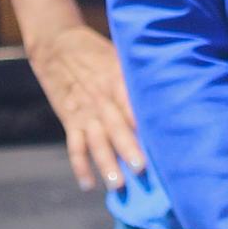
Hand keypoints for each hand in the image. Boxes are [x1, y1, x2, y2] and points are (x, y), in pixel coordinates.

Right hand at [11, 0, 147, 190]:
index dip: (146, 122)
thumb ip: (137, 76)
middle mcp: (101, 99)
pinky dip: (80, 166)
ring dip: (106, 164)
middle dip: (128, 148)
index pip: (133, 104)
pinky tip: (88, 185)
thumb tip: (171, 89)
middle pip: (116, 127)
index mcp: (116, 80)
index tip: (163, 140)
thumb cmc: (96, 50)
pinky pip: (74, 146)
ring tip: (117, 185)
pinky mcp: (70, 120)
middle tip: (142, 169)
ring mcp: (84, 111)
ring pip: (96, 142)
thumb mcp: (118, 55)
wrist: (56, 43)